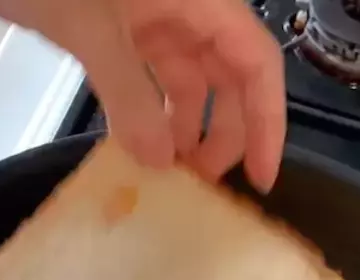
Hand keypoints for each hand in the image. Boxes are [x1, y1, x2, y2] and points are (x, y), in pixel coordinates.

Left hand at [0, 0, 285, 191]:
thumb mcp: (91, 27)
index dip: (268, 122)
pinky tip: (138, 150)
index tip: (260, 177)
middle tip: (201, 184)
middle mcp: (186, 11)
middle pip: (229, 81)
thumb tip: (161, 162)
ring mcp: (154, 22)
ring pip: (190, 88)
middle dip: (222, 135)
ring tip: (168, 175)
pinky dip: (148, 119)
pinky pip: (150, 86)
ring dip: (184, 133)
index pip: (257, 63)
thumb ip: (130, 95)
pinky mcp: (122, 34)